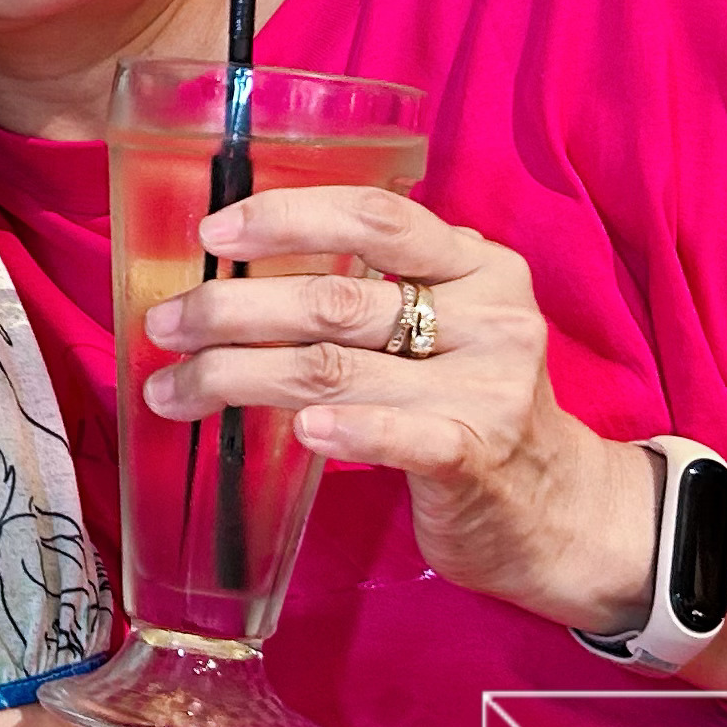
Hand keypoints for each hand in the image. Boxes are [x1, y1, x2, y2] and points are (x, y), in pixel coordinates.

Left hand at [140, 185, 656, 632]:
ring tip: (174, 389)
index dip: (287, 217)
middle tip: (165, 324)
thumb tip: (237, 274)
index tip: (211, 233)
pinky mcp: (478, 456)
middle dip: (231, 310)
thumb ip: (376, 291)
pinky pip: (398, 435)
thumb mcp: (447, 326)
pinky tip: (296, 431)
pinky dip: (342, 431)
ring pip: (335, 368)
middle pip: (335, 299)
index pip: (375, 218)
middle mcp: (489, 315)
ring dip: (236, 376)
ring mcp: (487, 387)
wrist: (560, 509)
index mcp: (478, 265)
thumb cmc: (473, 404)